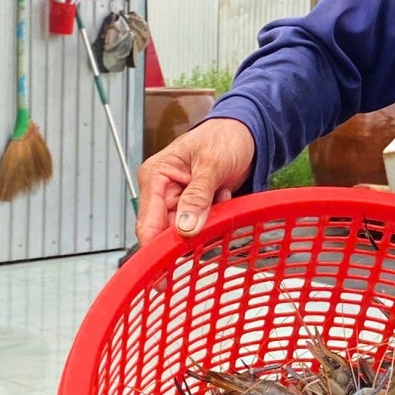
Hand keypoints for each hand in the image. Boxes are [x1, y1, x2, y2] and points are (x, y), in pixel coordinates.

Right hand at [136, 118, 255, 243]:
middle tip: (213, 217)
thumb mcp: (211, 163)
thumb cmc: (224, 137)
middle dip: (192, 232)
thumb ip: (197, 196)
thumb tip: (184, 229)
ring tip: (220, 195)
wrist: (246, 133)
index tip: (174, 261)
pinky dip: (216, 218)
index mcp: (155, 177)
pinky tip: (224, 195)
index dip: (158, 246)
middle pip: (168, 233)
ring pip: (188, 232)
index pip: (147, 224)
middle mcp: (162, 192)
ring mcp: (180, 201)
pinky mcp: (197, 206)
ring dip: (208, 222)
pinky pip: (203, 226)